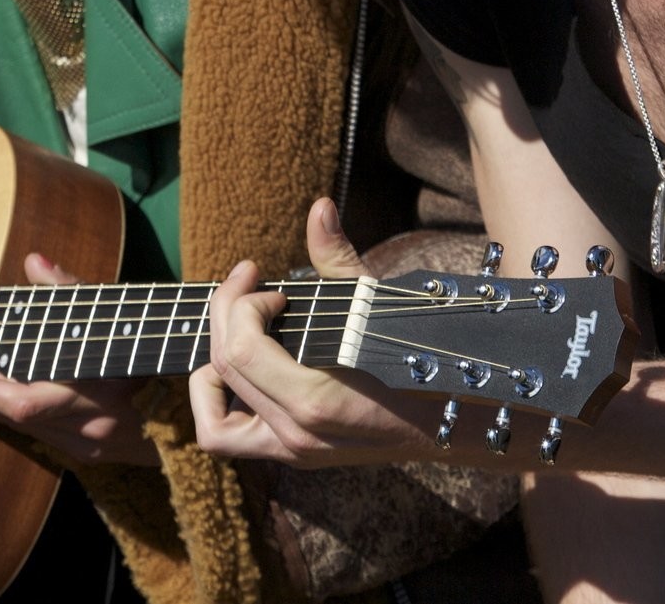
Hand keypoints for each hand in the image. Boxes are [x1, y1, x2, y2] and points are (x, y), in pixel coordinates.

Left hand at [0, 253, 159, 465]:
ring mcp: (83, 446)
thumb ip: (75, 294)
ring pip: (11, 424)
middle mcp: (84, 429)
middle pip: (6, 414)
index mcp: (94, 395)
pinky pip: (26, 429)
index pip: (21, 399)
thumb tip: (34, 264)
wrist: (202, 416)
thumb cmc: (162, 357)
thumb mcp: (121, 320)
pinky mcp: (82, 450)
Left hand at [187, 198, 432, 466]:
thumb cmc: (419, 357)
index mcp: (315, 399)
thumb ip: (338, 259)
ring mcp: (292, 450)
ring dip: (212, 370)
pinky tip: (240, 372)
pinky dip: (218, 406)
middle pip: (224, 368)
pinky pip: (227, 439)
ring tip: (237, 336)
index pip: (240, 349)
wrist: (451, 421)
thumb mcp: (377, 305)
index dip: (241, 304)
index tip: (269, 285)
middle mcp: (296, 433)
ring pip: (213, 419)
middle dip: (226, 314)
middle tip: (248, 286)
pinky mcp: (291, 456)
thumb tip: (319, 208)